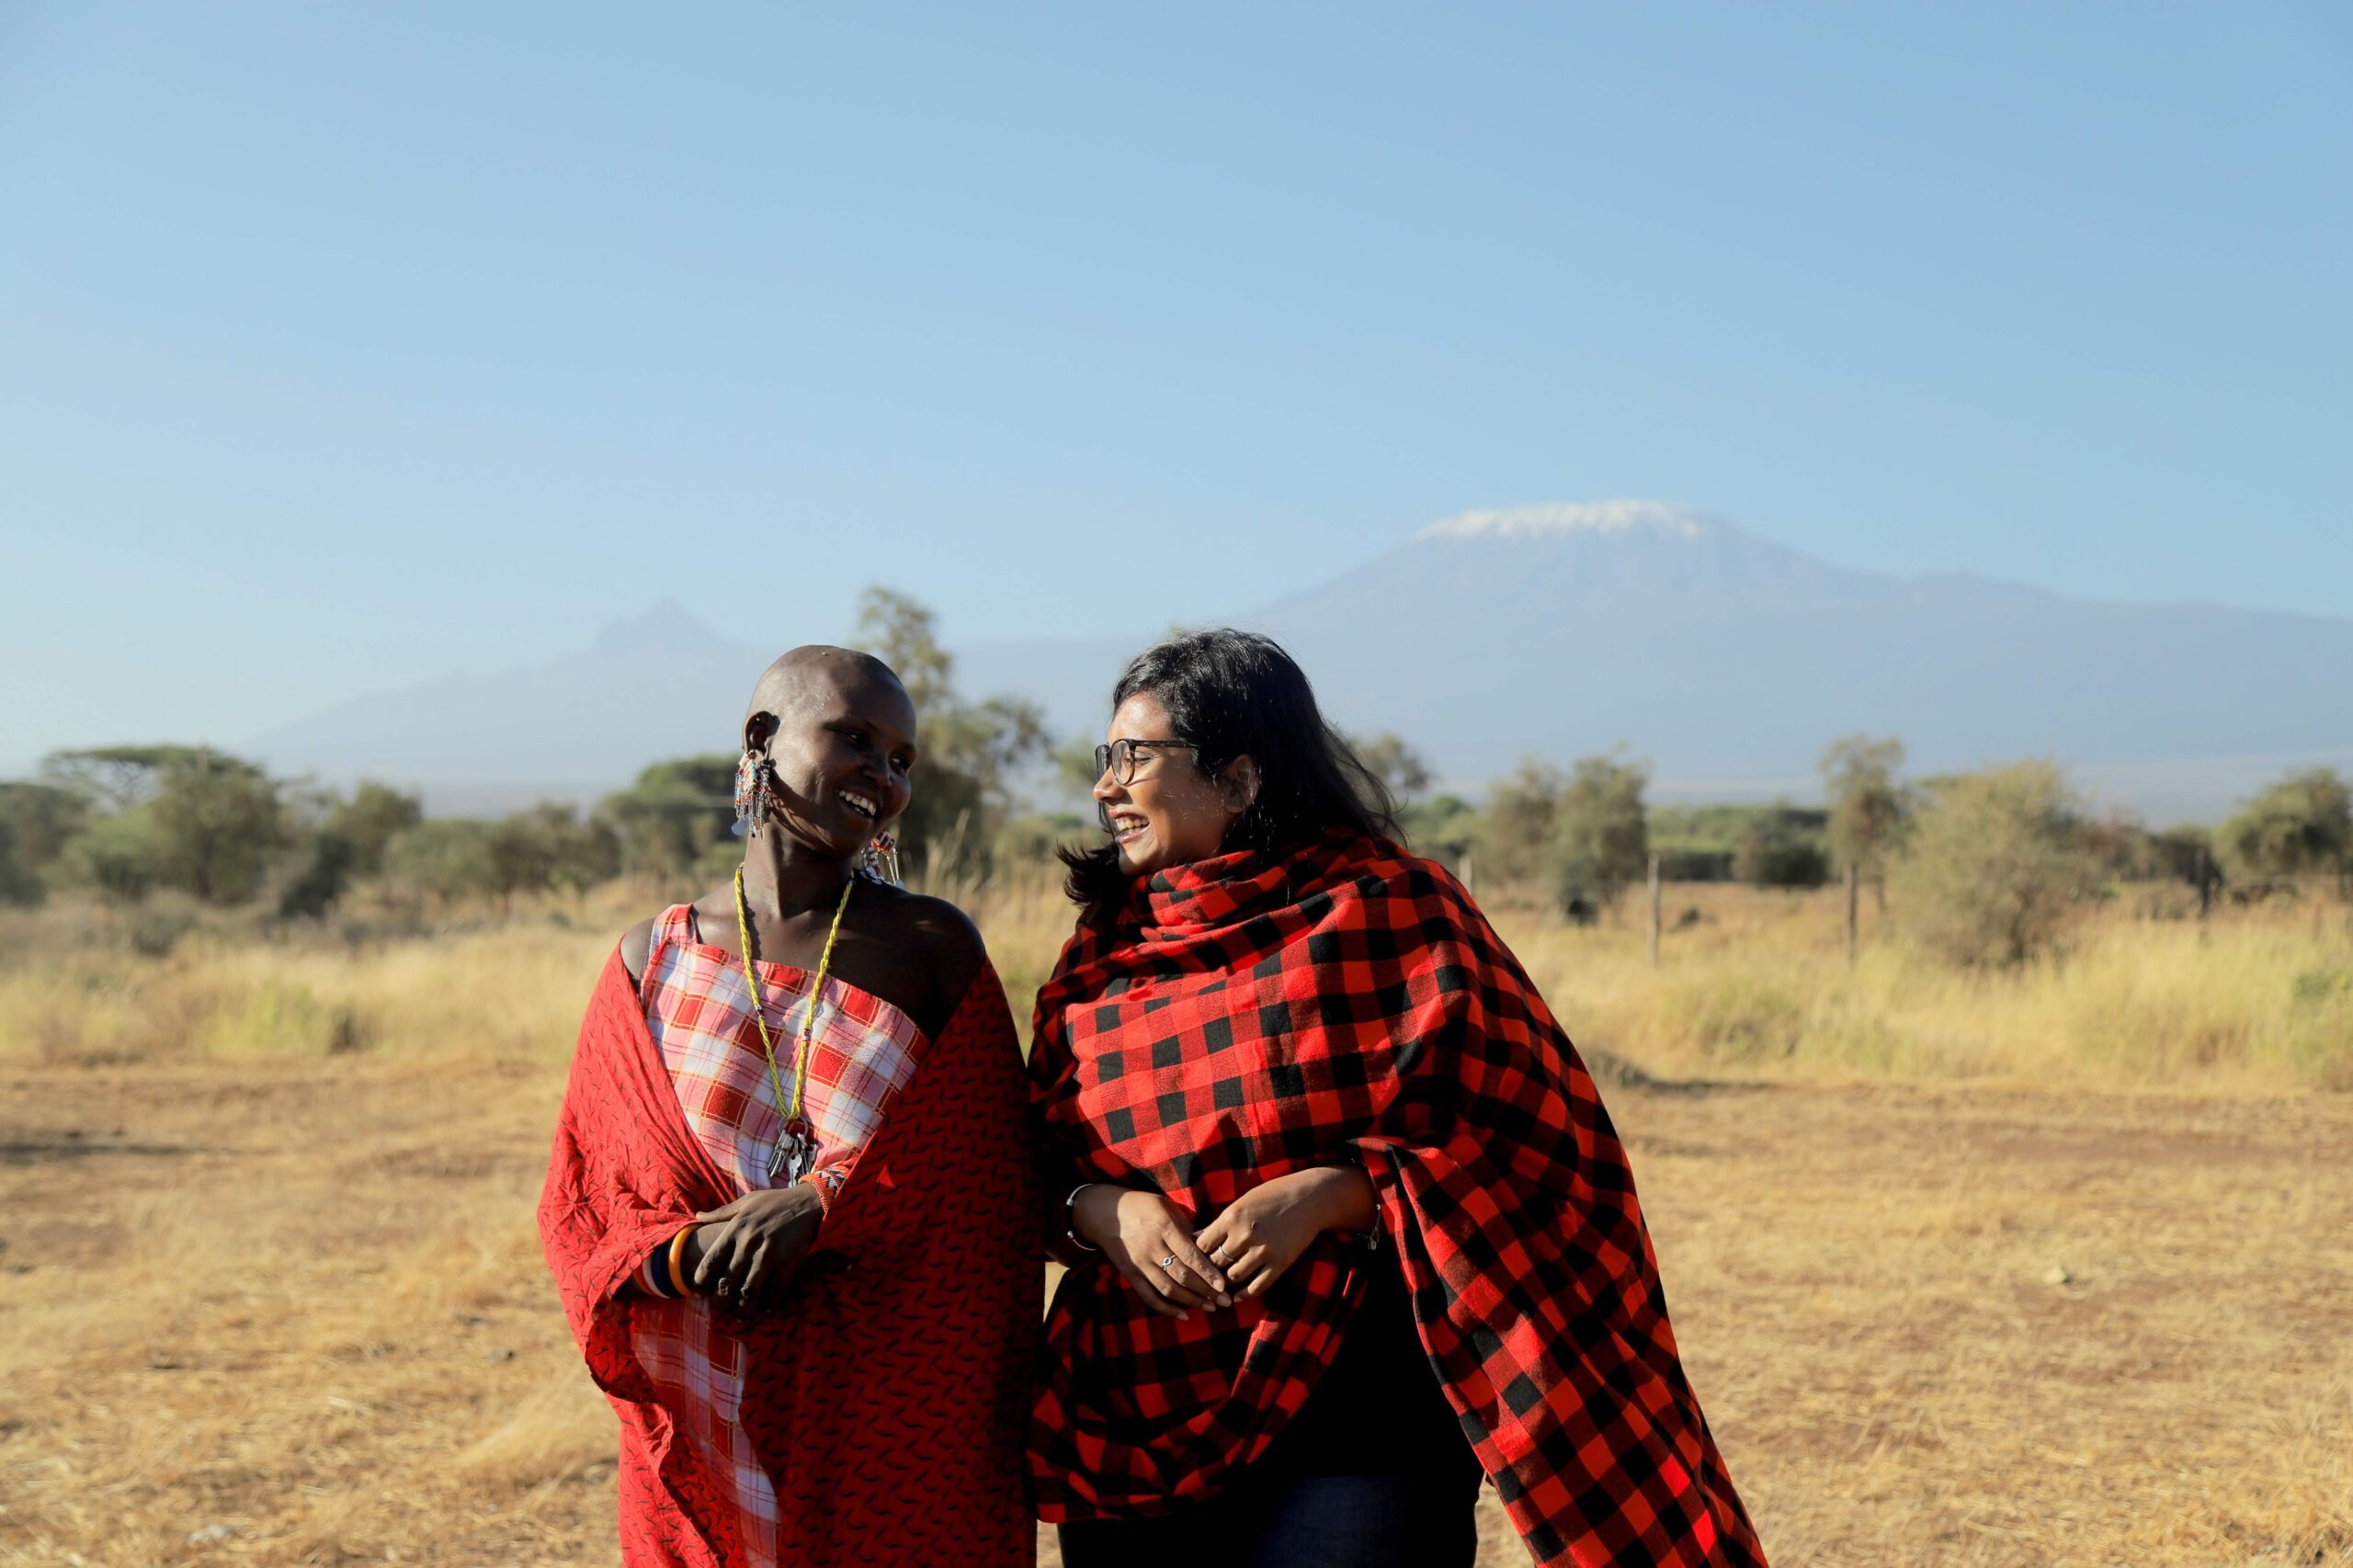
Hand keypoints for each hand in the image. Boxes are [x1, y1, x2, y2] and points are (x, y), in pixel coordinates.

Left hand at [691, 1184, 822, 1311]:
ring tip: (741, 1314)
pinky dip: (770, 1303)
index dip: (701, 1281)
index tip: (700, 1292)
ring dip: (743, 1307)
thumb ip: (720, 1212)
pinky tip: (767, 1309)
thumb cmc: (776, 1201)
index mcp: (735, 1229)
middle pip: (726, 1281)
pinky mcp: (786, 1261)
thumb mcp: (746, 1202)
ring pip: (748, 1290)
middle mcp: (748, 1244)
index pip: (710, 1261)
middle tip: (721, 1308)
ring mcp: (767, 1254)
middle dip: (721, 1300)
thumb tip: (697, 1216)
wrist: (811, 1201)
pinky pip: (774, 1289)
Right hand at [1071, 1184, 1229, 1318]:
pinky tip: (1185, 1315)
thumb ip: (1186, 1228)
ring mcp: (1140, 1263)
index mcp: (1164, 1227)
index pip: (1189, 1254)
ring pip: (1168, 1288)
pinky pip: (1150, 1296)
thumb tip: (1209, 1248)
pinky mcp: (1131, 1274)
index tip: (1223, 1285)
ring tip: (1210, 1307)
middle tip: (1224, 1301)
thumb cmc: (1143, 1206)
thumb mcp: (1167, 1207)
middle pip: (1181, 1275)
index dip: (1207, 1272)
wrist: (1105, 1213)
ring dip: (1191, 1301)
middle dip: (1205, 1290)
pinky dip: (1167, 1309)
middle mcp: (1152, 1247)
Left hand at [1194, 1165, 1375, 1299]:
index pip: (1202, 1245)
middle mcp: (1244, 1235)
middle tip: (1207, 1276)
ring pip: (1233, 1277)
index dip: (1199, 1253)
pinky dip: (1244, 1294)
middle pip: (1216, 1263)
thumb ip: (1221, 1222)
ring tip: (1222, 1284)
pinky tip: (1238, 1295)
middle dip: (1210, 1269)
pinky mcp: (1280, 1263)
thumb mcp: (1242, 1202)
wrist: (1309, 1198)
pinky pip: (1256, 1287)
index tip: (1200, 1256)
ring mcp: (1263, 1251)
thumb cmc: (1273, 1195)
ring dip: (1226, 1281)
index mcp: (1231, 1217)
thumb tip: (1196, 1238)